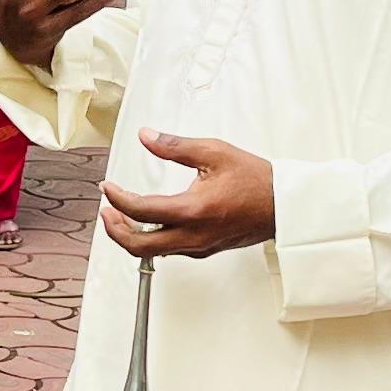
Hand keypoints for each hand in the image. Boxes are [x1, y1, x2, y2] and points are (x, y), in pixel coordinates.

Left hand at [103, 131, 276, 259]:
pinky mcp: (206, 250)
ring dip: (132, 236)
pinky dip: (152, 241)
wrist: (283, 204)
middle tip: (107, 212)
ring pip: (153, 253)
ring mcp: (199, 246)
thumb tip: (147, 137)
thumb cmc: (256, 180)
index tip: (109, 188)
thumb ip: (174, 145)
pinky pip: (171, 251)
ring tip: (122, 217)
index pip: (141, 210)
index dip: (117, 198)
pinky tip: (150, 225)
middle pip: (139, 246)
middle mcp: (194, 235)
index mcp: (193, 210)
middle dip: (115, 230)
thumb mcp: (214, 152)